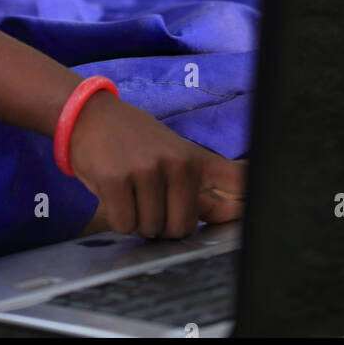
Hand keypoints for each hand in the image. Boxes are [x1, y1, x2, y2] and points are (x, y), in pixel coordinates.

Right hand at [68, 88, 245, 238]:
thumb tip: (237, 211)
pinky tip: (114, 192)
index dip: (248, 205)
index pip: (238, 183)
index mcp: (195, 159)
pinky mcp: (116, 179)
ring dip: (136, 221)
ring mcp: (146, 170)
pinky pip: (124, 224)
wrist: (88, 115)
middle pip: (182, 228)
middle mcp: (176, 164)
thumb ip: (200, 184)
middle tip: (148, 201)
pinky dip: (117, 218)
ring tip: (130, 191)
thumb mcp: (173, 152)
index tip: (255, 213)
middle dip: (163, 226)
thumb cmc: (133, 141)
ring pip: (150, 229)